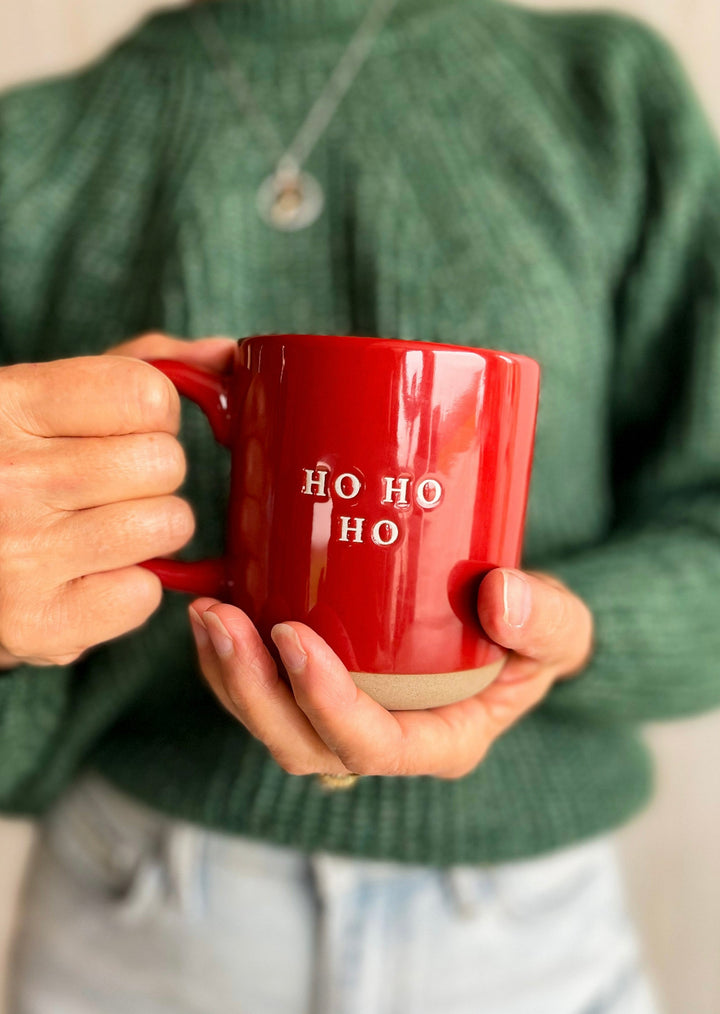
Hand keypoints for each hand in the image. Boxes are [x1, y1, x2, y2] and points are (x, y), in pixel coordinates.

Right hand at [0, 332, 234, 668]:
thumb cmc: (14, 468)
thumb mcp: (48, 401)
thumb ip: (135, 367)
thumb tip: (226, 356)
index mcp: (8, 406)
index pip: (146, 395)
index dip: (155, 413)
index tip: (125, 428)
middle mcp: (8, 477)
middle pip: (165, 463)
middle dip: (154, 474)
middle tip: (107, 486)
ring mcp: (21, 555)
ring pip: (168, 526)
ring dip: (152, 529)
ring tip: (100, 528)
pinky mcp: (38, 623)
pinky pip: (145, 595)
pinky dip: (131, 589)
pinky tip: (90, 575)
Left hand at [189, 569, 592, 779]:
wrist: (506, 627)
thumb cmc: (532, 636)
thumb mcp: (563, 630)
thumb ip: (546, 620)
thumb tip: (501, 594)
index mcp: (438, 741)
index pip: (373, 746)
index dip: (326, 704)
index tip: (295, 638)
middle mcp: (381, 742)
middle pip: (302, 745)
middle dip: (255, 691)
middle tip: (225, 621)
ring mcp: (343, 720)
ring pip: (270, 725)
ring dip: (228, 675)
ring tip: (206, 612)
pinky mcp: (317, 690)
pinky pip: (260, 695)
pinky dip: (227, 662)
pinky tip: (212, 610)